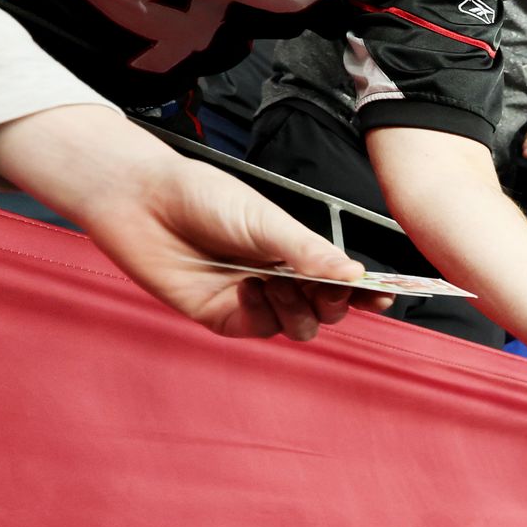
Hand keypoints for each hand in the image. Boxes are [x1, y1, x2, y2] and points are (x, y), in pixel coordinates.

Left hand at [0, 104, 391, 341]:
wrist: (142, 202)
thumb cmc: (200, 197)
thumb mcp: (266, 219)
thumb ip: (310, 251)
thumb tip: (353, 274)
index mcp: (296, 251)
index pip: (342, 281)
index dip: (366, 292)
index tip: (384, 296)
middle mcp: (280, 278)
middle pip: (328, 311)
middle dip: (333, 303)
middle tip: (324, 286)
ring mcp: (254, 300)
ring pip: (301, 327)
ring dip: (298, 308)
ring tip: (276, 281)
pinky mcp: (226, 316)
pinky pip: (262, 330)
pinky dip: (263, 312)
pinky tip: (248, 286)